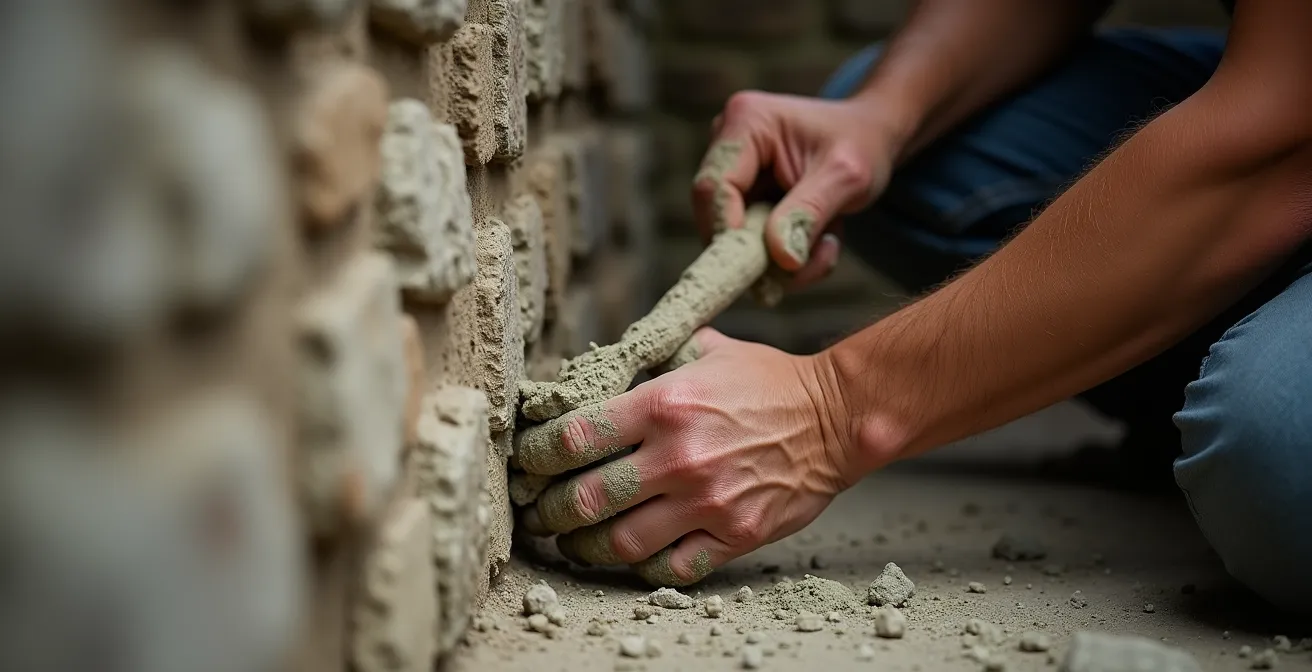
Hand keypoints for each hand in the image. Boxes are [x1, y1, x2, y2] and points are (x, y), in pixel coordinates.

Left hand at [513, 329, 877, 585]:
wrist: (837, 418)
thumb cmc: (770, 383)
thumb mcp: (707, 353)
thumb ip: (655, 362)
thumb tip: (606, 366)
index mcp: (664, 404)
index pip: (574, 438)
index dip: (537, 456)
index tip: (528, 462)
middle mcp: (679, 456)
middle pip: (583, 499)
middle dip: (547, 511)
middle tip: (537, 512)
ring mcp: (707, 502)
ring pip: (618, 543)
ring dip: (584, 547)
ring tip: (573, 542)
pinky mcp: (734, 534)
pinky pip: (670, 568)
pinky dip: (641, 568)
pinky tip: (630, 557)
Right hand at [693, 91, 906, 289]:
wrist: (872, 138)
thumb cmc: (862, 144)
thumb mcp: (847, 177)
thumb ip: (809, 213)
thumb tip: (780, 258)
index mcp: (746, 122)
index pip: (715, 188)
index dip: (729, 234)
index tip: (764, 270)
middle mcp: (727, 143)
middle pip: (717, 218)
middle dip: (760, 254)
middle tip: (805, 268)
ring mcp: (732, 172)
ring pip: (733, 239)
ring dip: (779, 260)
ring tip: (827, 245)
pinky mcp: (741, 197)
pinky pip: (749, 243)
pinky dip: (784, 256)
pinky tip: (819, 241)